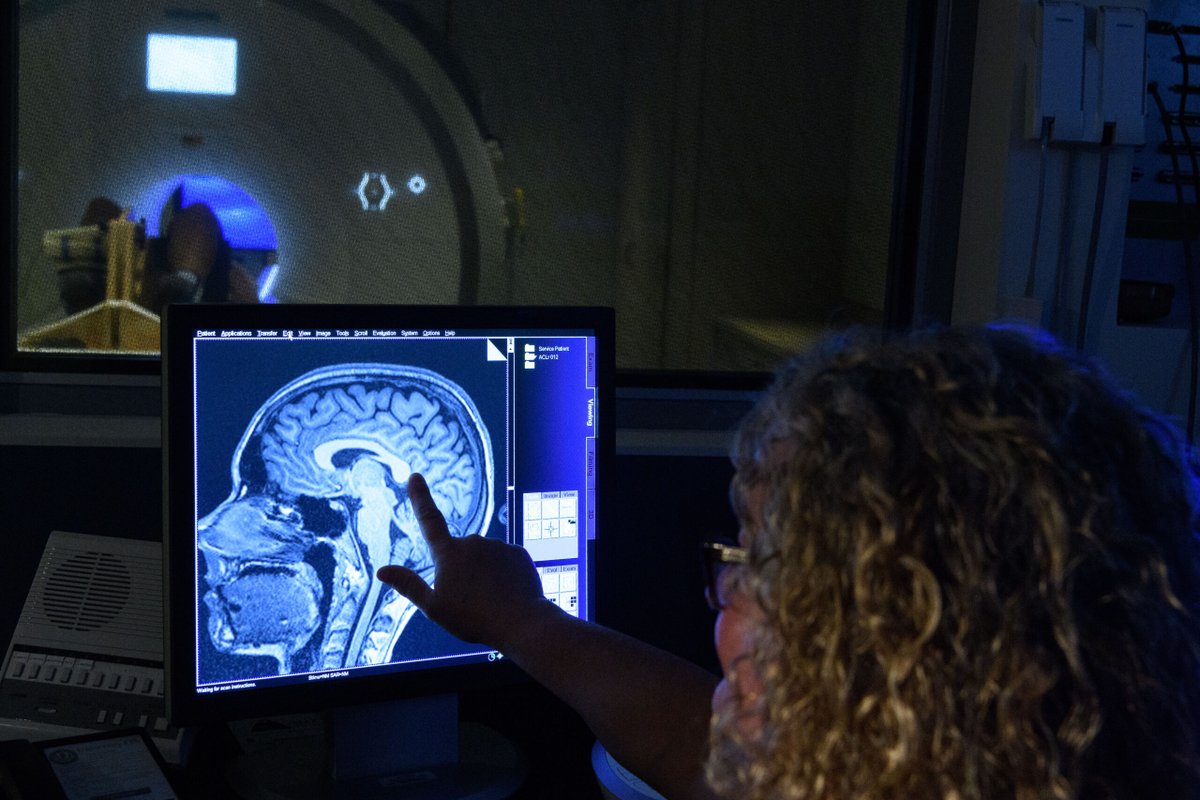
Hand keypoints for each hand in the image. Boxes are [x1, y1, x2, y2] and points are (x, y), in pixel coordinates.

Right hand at [376, 473, 549, 649]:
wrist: (521, 622)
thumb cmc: (473, 618)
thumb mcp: (434, 607)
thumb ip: (408, 585)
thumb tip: (381, 571)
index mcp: (449, 553)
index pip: (429, 519)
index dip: (420, 498)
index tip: (415, 476)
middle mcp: (473, 542)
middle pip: (461, 553)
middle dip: (463, 571)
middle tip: (470, 600)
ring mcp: (498, 546)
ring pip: (485, 558)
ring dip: (485, 574)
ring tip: (491, 600)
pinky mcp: (519, 553)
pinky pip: (506, 562)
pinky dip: (504, 576)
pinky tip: (508, 594)